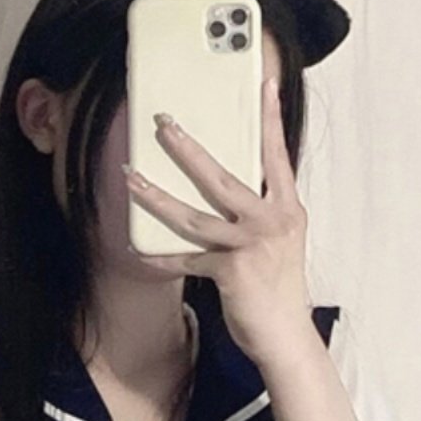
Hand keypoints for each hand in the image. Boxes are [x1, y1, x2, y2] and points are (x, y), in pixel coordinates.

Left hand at [123, 77, 317, 371]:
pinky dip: (161, 257)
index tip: (264, 82)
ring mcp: (251, 247)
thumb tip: (226, 188)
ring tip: (131, 178)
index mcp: (287, 210)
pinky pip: (186, 259)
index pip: (277, 156)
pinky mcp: (231, 272)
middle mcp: (271, 222)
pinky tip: (138, 248)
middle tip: (163, 123)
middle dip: (188, 149)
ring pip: (194, 216)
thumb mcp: (280, 243)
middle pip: (223, 178)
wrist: (288, 338)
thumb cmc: (280, 290)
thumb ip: (260, 213)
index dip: (270, 118)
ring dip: (157, 197)